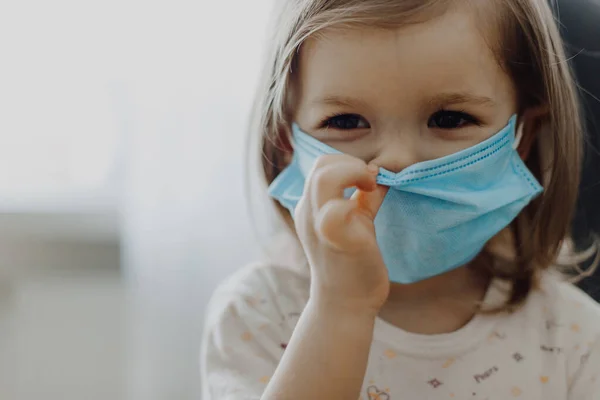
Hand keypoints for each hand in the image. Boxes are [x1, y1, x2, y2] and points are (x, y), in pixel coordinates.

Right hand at [294, 154, 389, 313]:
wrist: (347, 303)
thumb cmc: (353, 264)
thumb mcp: (356, 221)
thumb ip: (364, 197)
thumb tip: (379, 172)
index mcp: (310, 207)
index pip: (320, 166)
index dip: (346, 164)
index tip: (366, 180)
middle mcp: (308, 213)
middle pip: (321, 165)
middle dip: (351, 163)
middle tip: (369, 182)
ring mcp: (319, 225)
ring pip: (324, 177)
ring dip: (353, 173)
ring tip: (368, 187)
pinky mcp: (336, 239)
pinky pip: (337, 209)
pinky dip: (357, 200)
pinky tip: (369, 210)